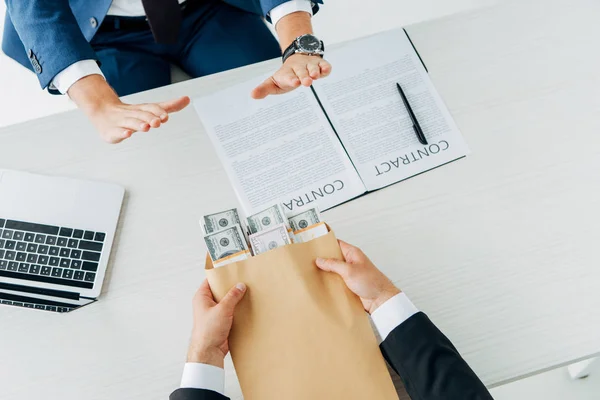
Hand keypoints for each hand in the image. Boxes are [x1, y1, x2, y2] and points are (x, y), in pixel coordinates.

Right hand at [68, 74, 189, 143]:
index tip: (166, 116)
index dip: (158, 111)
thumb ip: (169, 106)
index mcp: (141, 109)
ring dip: (138, 124)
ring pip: (130, 123)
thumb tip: (188, 99)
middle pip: (142, 115)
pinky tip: (128, 134)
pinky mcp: (111, 132)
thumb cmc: (131, 114)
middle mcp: (132, 114)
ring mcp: (121, 122)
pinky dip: (122, 133)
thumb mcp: (150, 109)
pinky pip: (116, 132)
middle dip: (150, 118)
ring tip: (146, 127)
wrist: (101, 113)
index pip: (151, 108)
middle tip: (158, 121)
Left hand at [186, 279, 246, 367]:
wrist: (209, 351)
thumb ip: (232, 296)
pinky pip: (230, 311)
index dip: (221, 276)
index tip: (232, 271)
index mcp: (202, 297)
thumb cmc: (208, 331)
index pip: (211, 281)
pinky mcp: (221, 321)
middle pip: (220, 291)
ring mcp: (214, 312)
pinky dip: (237, 309)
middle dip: (231, 288)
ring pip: (226, 301)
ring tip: (247, 293)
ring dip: (235, 300)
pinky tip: (246, 307)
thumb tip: (240, 286)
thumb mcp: (223, 309)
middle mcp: (206, 303)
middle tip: (243, 281)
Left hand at [251, 54, 331, 98]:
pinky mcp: (320, 65)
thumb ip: (264, 89)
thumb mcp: (274, 82)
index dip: (291, 79)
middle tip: (306, 82)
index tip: (294, 82)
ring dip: (315, 71)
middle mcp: (299, 68)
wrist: (298, 57)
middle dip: (304, 76)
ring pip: (313, 67)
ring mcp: (310, 65)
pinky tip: (326, 70)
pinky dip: (326, 67)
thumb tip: (252, 95)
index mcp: (288, 73)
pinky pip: (325, 65)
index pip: (289, 77)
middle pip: (302, 72)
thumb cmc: (287, 75)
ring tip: (315, 75)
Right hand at [316, 240, 399, 314]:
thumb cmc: (372, 282)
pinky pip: (336, 281)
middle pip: (333, 258)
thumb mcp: (350, 270)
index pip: (336, 244)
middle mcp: (350, 262)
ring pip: (333, 270)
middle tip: (310, 261)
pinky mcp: (348, 284)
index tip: (314, 245)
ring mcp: (349, 273)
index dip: (326, 244)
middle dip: (323, 260)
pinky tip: (322, 284)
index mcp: (352, 253)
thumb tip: (320, 260)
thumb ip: (334, 264)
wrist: (380, 300)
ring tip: (313, 273)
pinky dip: (330, 283)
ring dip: (326, 273)